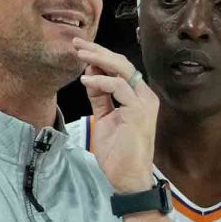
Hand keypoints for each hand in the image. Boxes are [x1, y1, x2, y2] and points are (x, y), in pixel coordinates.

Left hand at [72, 37, 157, 193]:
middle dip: (98, 51)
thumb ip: (99, 97)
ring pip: (122, 69)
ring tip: (80, 55)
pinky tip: (86, 79)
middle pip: (121, 63)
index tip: (80, 50)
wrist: (128, 178)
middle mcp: (144, 95)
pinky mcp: (139, 111)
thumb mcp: (104, 118)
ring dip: (99, 59)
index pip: (119, 68)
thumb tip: (89, 74)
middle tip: (77, 43)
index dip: (99, 57)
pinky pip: (119, 87)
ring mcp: (144, 102)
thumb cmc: (118, 152)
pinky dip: (101, 81)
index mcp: (137, 96)